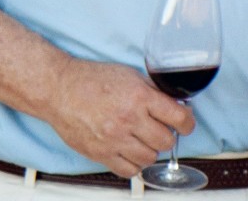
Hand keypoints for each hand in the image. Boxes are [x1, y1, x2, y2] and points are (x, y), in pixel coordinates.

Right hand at [44, 58, 193, 176]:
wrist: (60, 89)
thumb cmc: (91, 80)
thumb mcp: (129, 75)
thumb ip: (152, 92)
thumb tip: (175, 106)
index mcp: (139, 97)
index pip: (178, 118)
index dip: (187, 123)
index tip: (186, 124)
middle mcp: (129, 119)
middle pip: (166, 141)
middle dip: (167, 135)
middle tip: (159, 129)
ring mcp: (114, 139)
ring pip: (149, 158)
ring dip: (150, 150)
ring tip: (143, 140)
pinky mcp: (101, 154)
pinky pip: (129, 170)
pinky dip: (134, 164)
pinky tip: (130, 152)